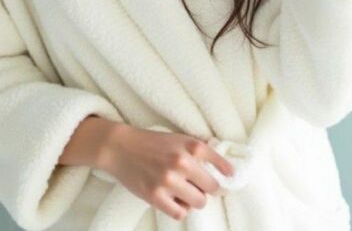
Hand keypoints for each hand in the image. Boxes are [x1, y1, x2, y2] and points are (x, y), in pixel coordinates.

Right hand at [101, 124, 234, 221]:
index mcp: (191, 145)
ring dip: (195, 200)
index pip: (221, 164)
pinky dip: (181, 209)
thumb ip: (197, 150)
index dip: (227, 173)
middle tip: (201, 187)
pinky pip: (180, 213)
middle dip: (208, 189)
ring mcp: (169, 181)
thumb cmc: (151, 142)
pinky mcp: (155, 196)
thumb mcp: (178, 138)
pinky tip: (175, 200)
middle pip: (212, 188)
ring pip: (199, 202)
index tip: (230, 177)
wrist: (121, 147)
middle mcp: (183, 162)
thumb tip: (220, 167)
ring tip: (186, 193)